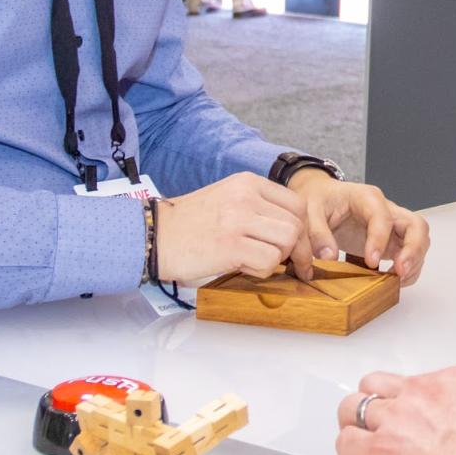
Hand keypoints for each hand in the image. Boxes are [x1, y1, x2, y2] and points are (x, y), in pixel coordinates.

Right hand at [155, 172, 312, 281]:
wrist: (152, 236)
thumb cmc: (189, 224)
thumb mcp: (227, 199)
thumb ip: (259, 209)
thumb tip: (294, 233)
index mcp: (247, 183)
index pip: (297, 204)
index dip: (302, 229)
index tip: (297, 246)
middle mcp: (246, 197)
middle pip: (297, 224)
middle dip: (300, 250)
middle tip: (292, 266)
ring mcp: (239, 220)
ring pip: (288, 242)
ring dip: (280, 260)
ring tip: (257, 262)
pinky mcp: (231, 246)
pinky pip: (269, 261)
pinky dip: (262, 271)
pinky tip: (242, 268)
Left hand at [288, 170, 431, 283]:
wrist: (322, 198)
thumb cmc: (319, 200)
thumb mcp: (309, 210)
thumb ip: (317, 233)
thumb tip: (329, 257)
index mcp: (367, 197)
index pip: (383, 216)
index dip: (380, 239)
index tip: (371, 262)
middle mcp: (387, 210)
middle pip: (415, 225)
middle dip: (413, 250)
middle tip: (400, 271)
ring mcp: (393, 226)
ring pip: (419, 239)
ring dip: (414, 262)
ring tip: (397, 281)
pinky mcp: (392, 241)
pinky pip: (410, 253)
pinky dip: (408, 269)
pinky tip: (393, 281)